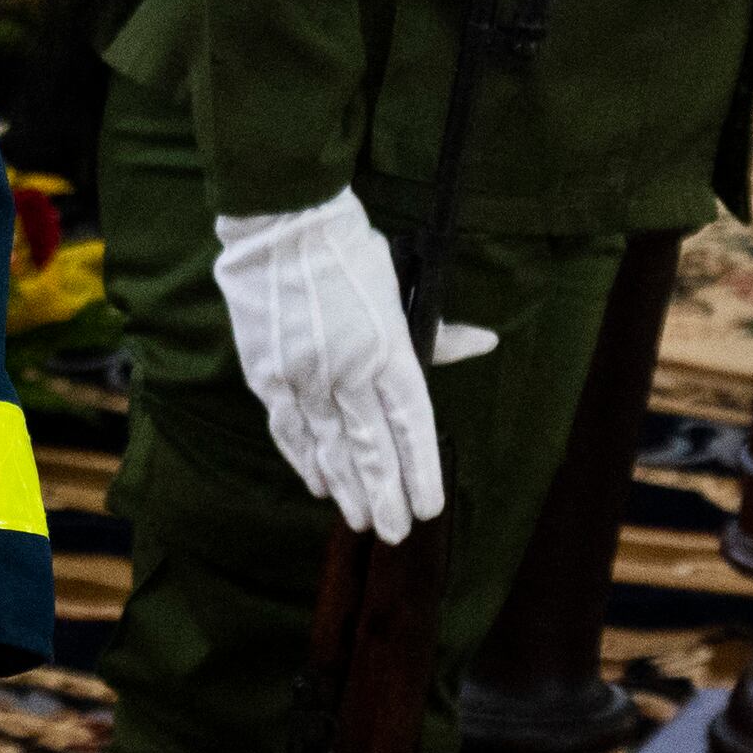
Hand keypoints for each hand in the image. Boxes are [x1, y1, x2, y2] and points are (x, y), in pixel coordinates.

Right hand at [212, 192, 447, 540]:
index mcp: (388, 348)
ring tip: (360, 520)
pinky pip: (289, 429)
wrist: (281, 220)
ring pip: (330, 446)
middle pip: (371, 448)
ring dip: (347, 487)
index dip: (420, 470)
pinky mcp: (267, 372)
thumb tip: (485, 342)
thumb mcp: (399, 286)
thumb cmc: (348, 248)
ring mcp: (304, 374)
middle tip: (393, 532)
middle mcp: (348, 370)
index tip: (428, 507)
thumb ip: (434, 332)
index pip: (411, 426)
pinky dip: (304, 459)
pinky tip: (318, 484)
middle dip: (384, 495)